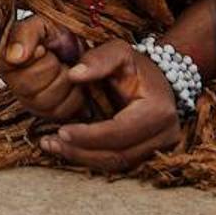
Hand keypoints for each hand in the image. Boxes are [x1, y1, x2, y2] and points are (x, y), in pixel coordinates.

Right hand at [0, 16, 86, 120]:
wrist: (83, 49)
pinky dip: (73, 95)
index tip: (42, 48)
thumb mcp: (42, 24)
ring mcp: (26, 100)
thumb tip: (14, 56)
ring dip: (62, 81)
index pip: (2, 63)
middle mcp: (8, 80)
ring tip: (65, 68)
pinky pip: (59, 111)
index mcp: (0, 55)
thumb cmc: (59, 34)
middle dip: (50, 67)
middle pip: (25, 86)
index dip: (28, 56)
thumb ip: (25, 34)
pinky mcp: (47, 113)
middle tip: (57, 56)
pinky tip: (72, 83)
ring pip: (43, 100)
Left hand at [39, 39, 181, 171]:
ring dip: (83, 158)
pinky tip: (68, 148)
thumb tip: (73, 75)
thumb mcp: (118, 51)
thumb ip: (97, 59)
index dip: (89, 136)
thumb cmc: (136, 64)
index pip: (119, 132)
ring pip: (118, 164)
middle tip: (50, 142)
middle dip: (81, 151)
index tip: (61, 131)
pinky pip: (119, 162)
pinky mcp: (150, 154)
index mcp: (158, 110)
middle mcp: (165, 134)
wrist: (158, 77)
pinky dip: (92, 158)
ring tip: (53, 146)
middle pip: (119, 155)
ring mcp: (160, 148)